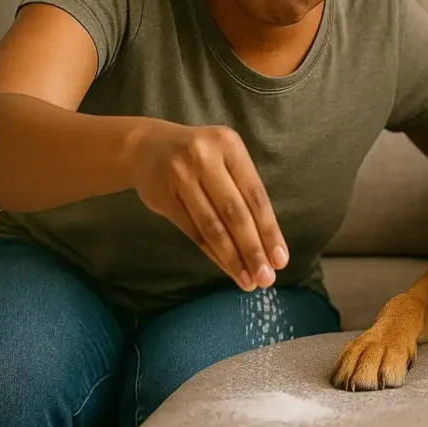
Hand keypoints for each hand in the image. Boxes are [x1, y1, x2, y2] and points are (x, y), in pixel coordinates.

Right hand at [131, 121, 286, 290]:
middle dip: (253, 249)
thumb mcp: (225, 157)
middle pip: (235, 212)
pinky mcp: (163, 196)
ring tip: (248, 281)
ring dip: (232, 258)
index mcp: (229, 145)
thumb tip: (268, 240)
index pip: (255, 194)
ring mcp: (181, 176)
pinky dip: (212, 253)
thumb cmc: (201, 157)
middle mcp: (205, 158)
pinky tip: (227, 268)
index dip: (269, 229)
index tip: (281, 259)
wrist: (147, 146)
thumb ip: (244, 189)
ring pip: (212, 226)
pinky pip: (193, 231)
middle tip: (266, 278)